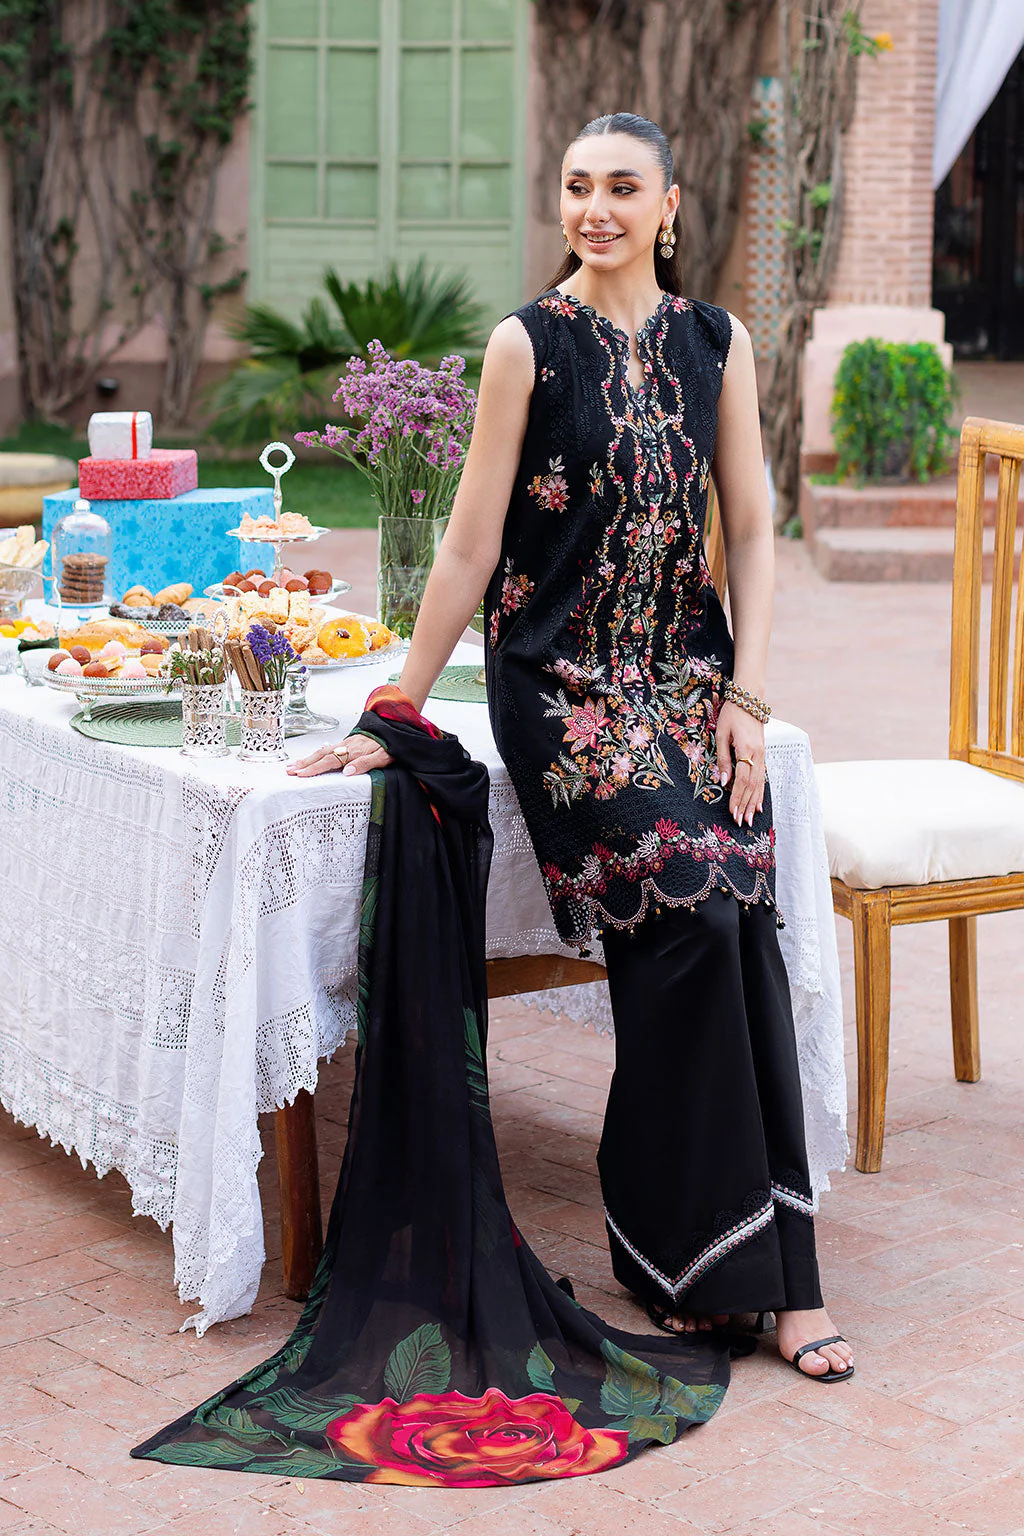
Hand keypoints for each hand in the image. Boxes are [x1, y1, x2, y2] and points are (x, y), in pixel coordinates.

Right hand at [286, 733, 392, 777]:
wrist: (393, 727)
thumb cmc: (390, 745)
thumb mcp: (383, 757)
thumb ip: (366, 763)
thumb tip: (347, 771)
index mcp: (354, 751)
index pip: (331, 761)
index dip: (316, 768)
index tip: (302, 774)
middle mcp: (346, 746)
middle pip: (321, 755)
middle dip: (304, 764)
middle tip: (289, 772)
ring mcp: (344, 744)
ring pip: (321, 751)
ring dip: (306, 759)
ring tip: (291, 766)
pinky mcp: (345, 743)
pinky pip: (326, 749)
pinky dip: (314, 755)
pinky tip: (307, 760)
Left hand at [714, 701, 764, 826]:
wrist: (749, 699)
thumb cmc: (731, 715)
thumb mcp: (722, 735)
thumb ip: (723, 759)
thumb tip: (723, 781)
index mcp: (747, 750)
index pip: (742, 780)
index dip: (737, 798)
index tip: (732, 812)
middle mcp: (758, 755)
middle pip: (752, 786)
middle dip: (746, 805)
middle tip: (741, 822)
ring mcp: (763, 755)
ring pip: (759, 783)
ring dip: (754, 802)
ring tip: (750, 818)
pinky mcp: (763, 754)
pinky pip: (762, 777)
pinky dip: (760, 792)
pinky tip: (759, 804)